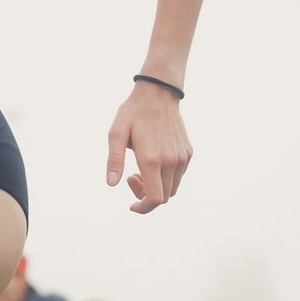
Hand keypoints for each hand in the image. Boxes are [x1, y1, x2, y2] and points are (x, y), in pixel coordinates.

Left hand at [105, 83, 191, 212]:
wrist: (159, 93)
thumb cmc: (134, 112)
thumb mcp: (116, 133)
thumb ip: (114, 160)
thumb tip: (111, 184)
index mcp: (152, 159)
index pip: (154, 198)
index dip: (143, 208)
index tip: (132, 205)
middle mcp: (171, 161)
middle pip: (163, 197)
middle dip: (145, 196)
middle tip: (130, 177)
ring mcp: (182, 157)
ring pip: (172, 188)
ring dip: (156, 187)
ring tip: (140, 170)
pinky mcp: (188, 153)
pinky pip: (178, 176)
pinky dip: (166, 178)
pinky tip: (153, 162)